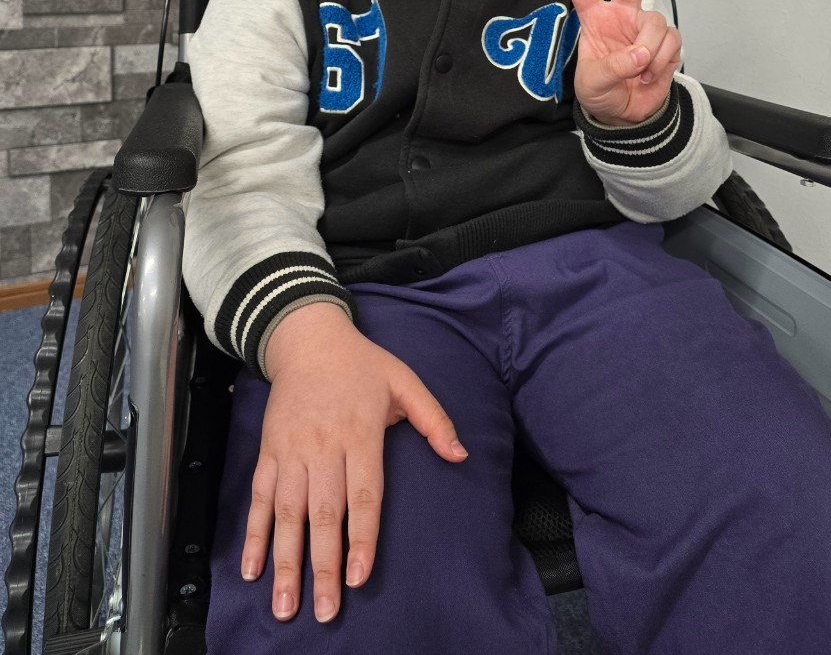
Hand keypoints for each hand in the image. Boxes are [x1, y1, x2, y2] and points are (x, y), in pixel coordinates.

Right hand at [242, 302, 467, 623]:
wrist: (307, 338)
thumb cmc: (362, 364)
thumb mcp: (405, 381)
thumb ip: (434, 419)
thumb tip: (459, 456)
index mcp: (360, 433)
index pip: (363, 495)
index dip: (361, 538)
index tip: (359, 577)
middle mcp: (323, 447)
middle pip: (322, 514)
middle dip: (322, 566)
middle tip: (325, 611)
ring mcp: (291, 451)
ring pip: (285, 513)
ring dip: (285, 561)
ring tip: (284, 604)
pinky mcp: (269, 451)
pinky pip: (258, 497)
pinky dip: (253, 534)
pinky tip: (253, 568)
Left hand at [556, 0, 681, 126]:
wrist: (627, 115)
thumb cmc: (602, 94)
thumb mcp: (593, 84)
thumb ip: (613, 67)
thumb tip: (640, 53)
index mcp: (595, 19)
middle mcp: (622, 16)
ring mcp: (644, 27)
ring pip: (656, 25)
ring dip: (650, 51)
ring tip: (639, 71)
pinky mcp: (666, 42)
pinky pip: (671, 44)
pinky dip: (662, 63)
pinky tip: (651, 74)